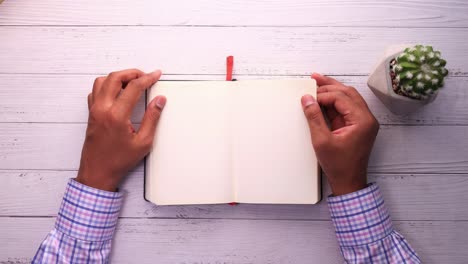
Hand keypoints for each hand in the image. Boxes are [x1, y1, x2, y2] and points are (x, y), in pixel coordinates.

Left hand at [76, 69, 166, 191]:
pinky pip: (95, 91)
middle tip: (145, 76)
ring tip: (132, 82)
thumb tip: (159, 101)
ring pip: (102, 81)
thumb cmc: (118, 161)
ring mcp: (94, 110)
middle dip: (132, 73)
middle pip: (115, 77)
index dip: (147, 78)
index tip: (155, 75)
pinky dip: (107, 85)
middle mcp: (102, 109)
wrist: (97, 172)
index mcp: (116, 116)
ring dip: (118, 77)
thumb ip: (152, 118)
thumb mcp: (143, 142)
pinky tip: (117, 92)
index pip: (133, 87)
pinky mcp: (91, 114)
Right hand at [301, 73, 378, 195]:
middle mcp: (367, 118)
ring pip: (348, 98)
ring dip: (332, 91)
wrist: (349, 182)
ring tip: (317, 82)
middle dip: (330, 86)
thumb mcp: (322, 141)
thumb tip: (307, 99)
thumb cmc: (339, 166)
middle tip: (313, 78)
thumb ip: (314, 118)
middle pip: (348, 93)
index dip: (324, 94)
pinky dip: (334, 102)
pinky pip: (346, 108)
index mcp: (362, 121)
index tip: (308, 96)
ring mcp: (363, 122)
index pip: (342, 98)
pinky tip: (322, 98)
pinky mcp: (357, 126)